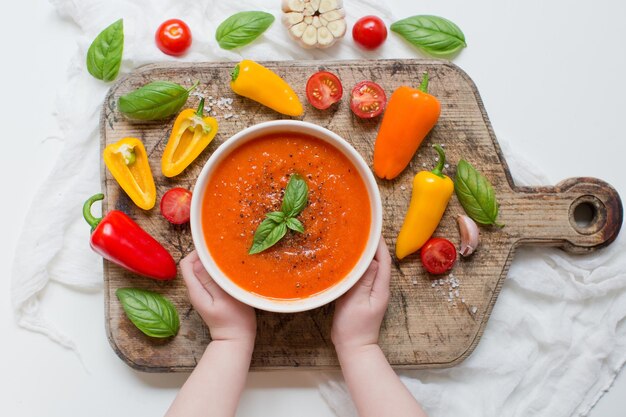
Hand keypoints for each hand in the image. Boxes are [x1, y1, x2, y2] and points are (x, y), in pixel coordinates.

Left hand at [180, 251, 256, 344]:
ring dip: (214, 262)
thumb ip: (211, 281)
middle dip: (208, 255)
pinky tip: (231, 269)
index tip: (215, 247)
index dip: (198, 252)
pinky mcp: (213, 293)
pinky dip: (219, 270)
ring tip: (230, 258)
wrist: (236, 339)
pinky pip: (212, 276)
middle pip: (195, 264)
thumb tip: (200, 261)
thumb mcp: (223, 299)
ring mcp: (204, 291)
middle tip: (225, 250)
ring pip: (204, 269)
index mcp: (195, 289)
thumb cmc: (233, 320)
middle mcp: (196, 288)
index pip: (187, 262)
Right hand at [331, 236, 390, 352]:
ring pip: (369, 267)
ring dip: (363, 253)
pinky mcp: (361, 295)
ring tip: (352, 239)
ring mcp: (371, 291)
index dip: (379, 243)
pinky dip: (356, 265)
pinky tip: (346, 260)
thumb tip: (372, 260)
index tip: (371, 228)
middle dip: (371, 244)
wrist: (353, 348)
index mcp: (381, 287)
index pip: (383, 259)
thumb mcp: (358, 302)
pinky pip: (361, 275)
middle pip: (378, 260)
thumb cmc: (354, 327)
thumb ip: (364, 281)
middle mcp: (378, 287)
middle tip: (359, 229)